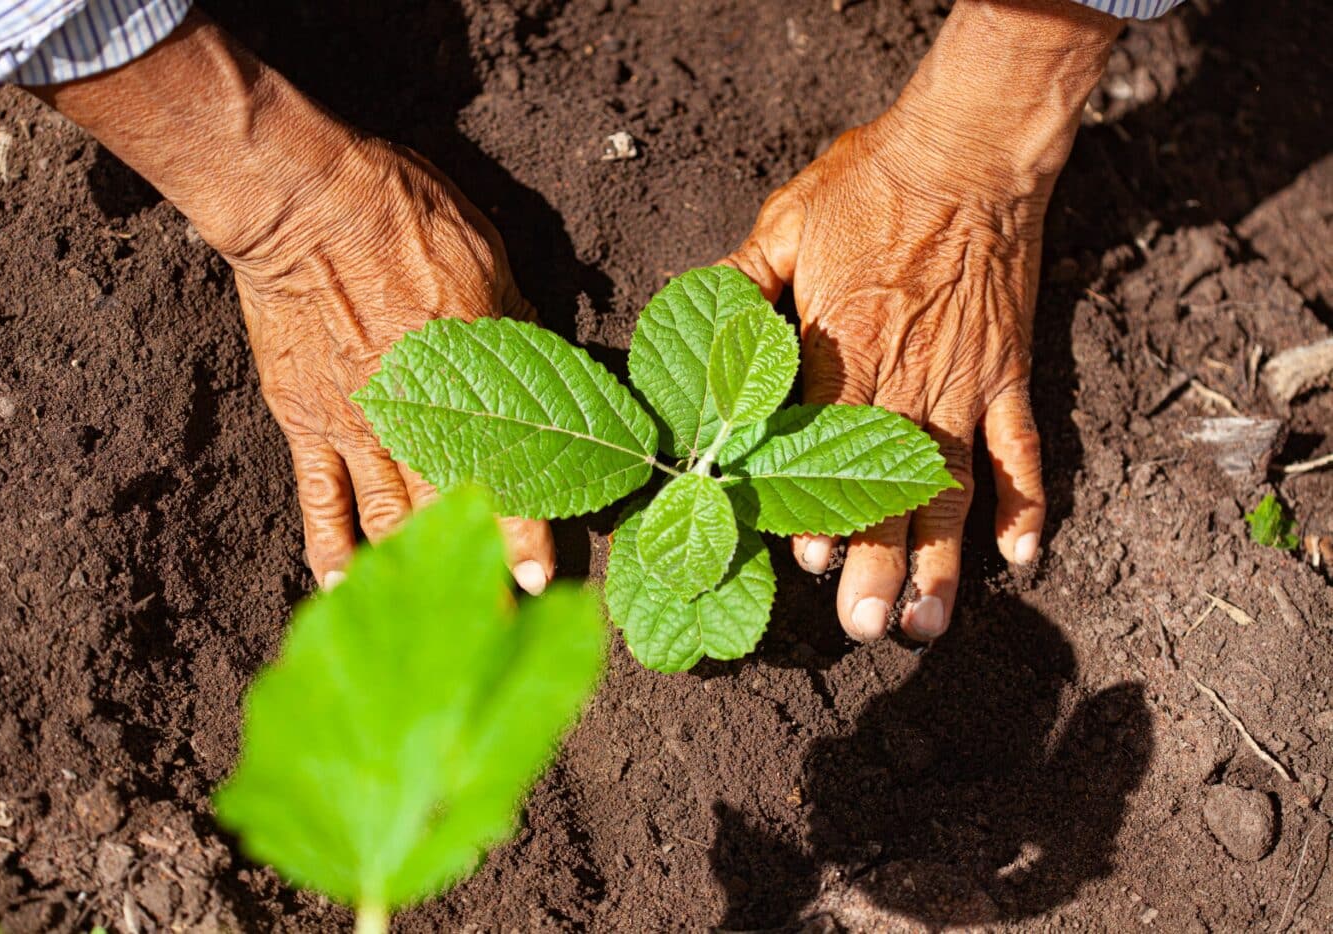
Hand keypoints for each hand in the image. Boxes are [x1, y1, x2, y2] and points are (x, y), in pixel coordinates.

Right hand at [30, 11, 553, 591]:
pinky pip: (319, 500)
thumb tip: (543, 360)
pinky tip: (342, 586)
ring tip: (430, 616)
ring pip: (390, 517)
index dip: (523, 534)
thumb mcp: (487, 258)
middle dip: (473, 565)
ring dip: (413, 568)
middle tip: (490, 617)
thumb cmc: (404, 217)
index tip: (537, 584)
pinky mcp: (306, 424)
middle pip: (450, 510)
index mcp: (469, 381)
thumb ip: (514, 323)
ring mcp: (357, 429)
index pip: (504, 474)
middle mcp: (416, 419)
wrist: (306, 205)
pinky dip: (331, 547)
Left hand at [721, 0, 1118, 640]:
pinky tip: (1018, 558)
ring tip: (928, 625)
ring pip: (954, 489)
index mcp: (845, 350)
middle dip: (879, 562)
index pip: (824, 447)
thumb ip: (740, 286)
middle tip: (867, 626)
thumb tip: (693, 328)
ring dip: (943, 560)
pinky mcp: (1008, 376)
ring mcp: (964, 386)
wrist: (971, 149)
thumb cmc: (871, 183)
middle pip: (889, 488)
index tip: (809, 566)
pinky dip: (1025, 503)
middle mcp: (906, 383)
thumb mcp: (785, 223)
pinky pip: (1021, 451)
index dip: (815, 508)